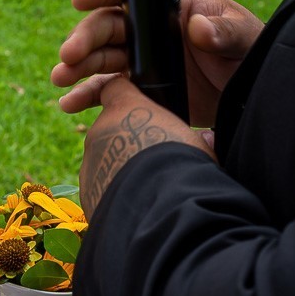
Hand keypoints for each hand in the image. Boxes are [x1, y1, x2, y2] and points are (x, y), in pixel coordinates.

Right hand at [52, 0, 263, 126]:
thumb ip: (226, 31)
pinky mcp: (141, 91)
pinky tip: (69, 105)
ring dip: (77, 68)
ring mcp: (143, 62)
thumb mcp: (247, 39)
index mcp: (171, 9)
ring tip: (60, 79)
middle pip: (106, 29)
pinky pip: (107, 92)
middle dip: (83, 40)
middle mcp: (149, 33)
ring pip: (100, 60)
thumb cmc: (254, 57)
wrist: (254, 101)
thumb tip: (198, 26)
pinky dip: (86, 97)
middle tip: (68, 57)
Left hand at [78, 76, 214, 218]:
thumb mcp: (197, 143)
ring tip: (149, 188)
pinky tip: (138, 206)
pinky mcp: (87, 191)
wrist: (162, 208)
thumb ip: (194, 137)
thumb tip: (207, 138)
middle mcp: (99, 131)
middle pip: (110, 128)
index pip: (115, 87)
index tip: (139, 111)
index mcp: (124, 108)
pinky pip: (101, 188)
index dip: (126, 98)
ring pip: (103, 160)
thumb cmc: (184, 165)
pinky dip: (115, 194)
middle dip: (128, 141)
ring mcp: (90, 162)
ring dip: (121, 169)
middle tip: (155, 160)